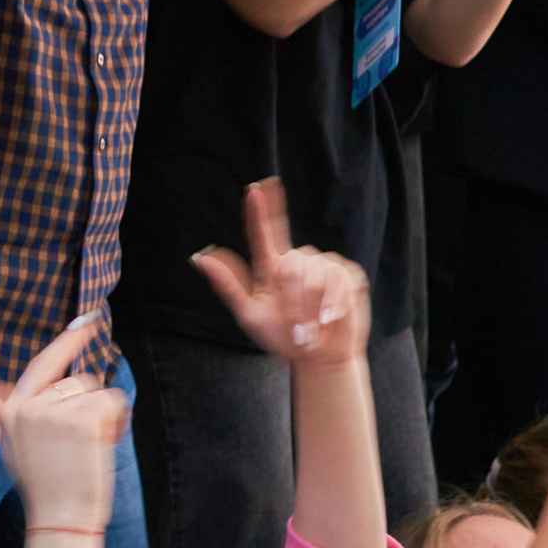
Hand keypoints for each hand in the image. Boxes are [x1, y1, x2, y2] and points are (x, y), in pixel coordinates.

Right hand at [0, 315, 123, 532]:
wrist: (59, 520)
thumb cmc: (42, 488)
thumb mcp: (12, 448)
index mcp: (12, 410)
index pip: (41, 365)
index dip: (66, 342)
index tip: (86, 321)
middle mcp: (28, 406)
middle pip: (76, 381)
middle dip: (89, 406)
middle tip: (85, 443)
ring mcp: (52, 412)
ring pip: (95, 391)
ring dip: (103, 416)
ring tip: (90, 449)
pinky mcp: (79, 421)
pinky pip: (111, 402)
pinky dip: (116, 421)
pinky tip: (103, 444)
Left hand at [193, 177, 371, 370]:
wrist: (318, 358)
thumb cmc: (281, 338)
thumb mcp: (249, 316)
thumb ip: (228, 286)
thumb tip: (200, 258)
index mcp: (270, 266)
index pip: (264, 232)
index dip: (260, 210)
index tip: (257, 188)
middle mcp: (296, 260)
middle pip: (294, 264)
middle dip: (295, 301)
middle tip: (297, 331)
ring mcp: (324, 265)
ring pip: (319, 273)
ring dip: (316, 307)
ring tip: (314, 327)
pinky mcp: (347, 275)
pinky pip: (342, 280)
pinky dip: (337, 303)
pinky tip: (332, 317)